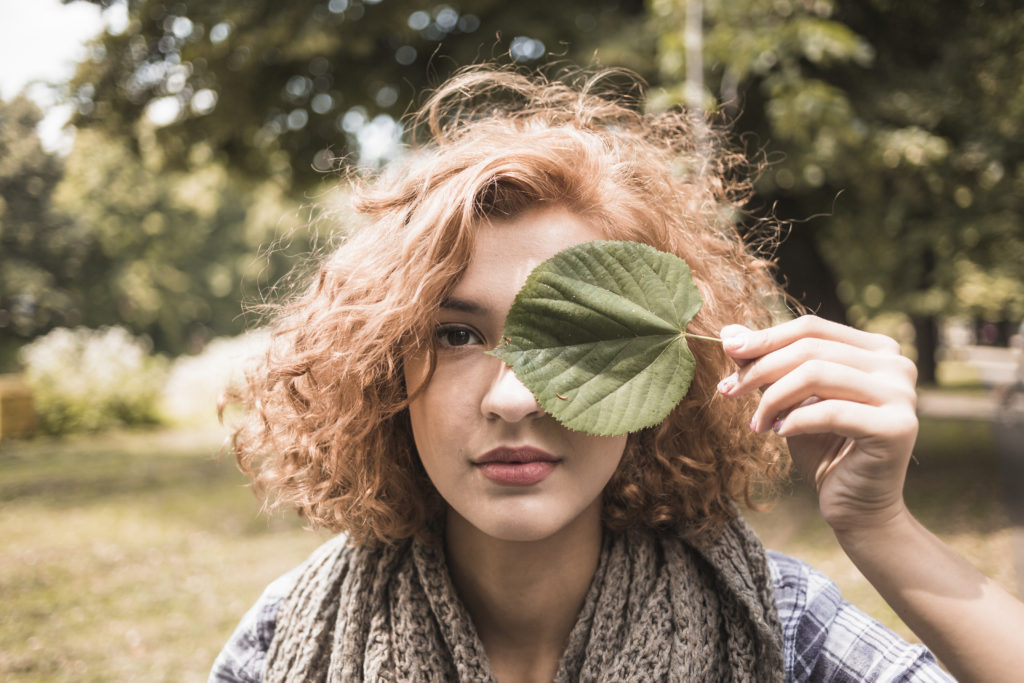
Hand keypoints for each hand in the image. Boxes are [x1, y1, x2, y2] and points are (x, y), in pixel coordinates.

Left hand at [717, 315, 918, 532]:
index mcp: (877, 349)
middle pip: (811, 349)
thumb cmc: (823, 448)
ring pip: (817, 374)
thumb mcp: (790, 399)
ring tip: (757, 422)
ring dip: (773, 397)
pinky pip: (830, 412)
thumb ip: (768, 364)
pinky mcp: (897, 427)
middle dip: (760, 368)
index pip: (811, 328)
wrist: (856, 507)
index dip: (765, 338)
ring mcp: (902, 395)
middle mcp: (897, 365)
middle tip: (728, 390)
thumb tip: (729, 332)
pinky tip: (780, 433)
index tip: (727, 351)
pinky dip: (796, 421)